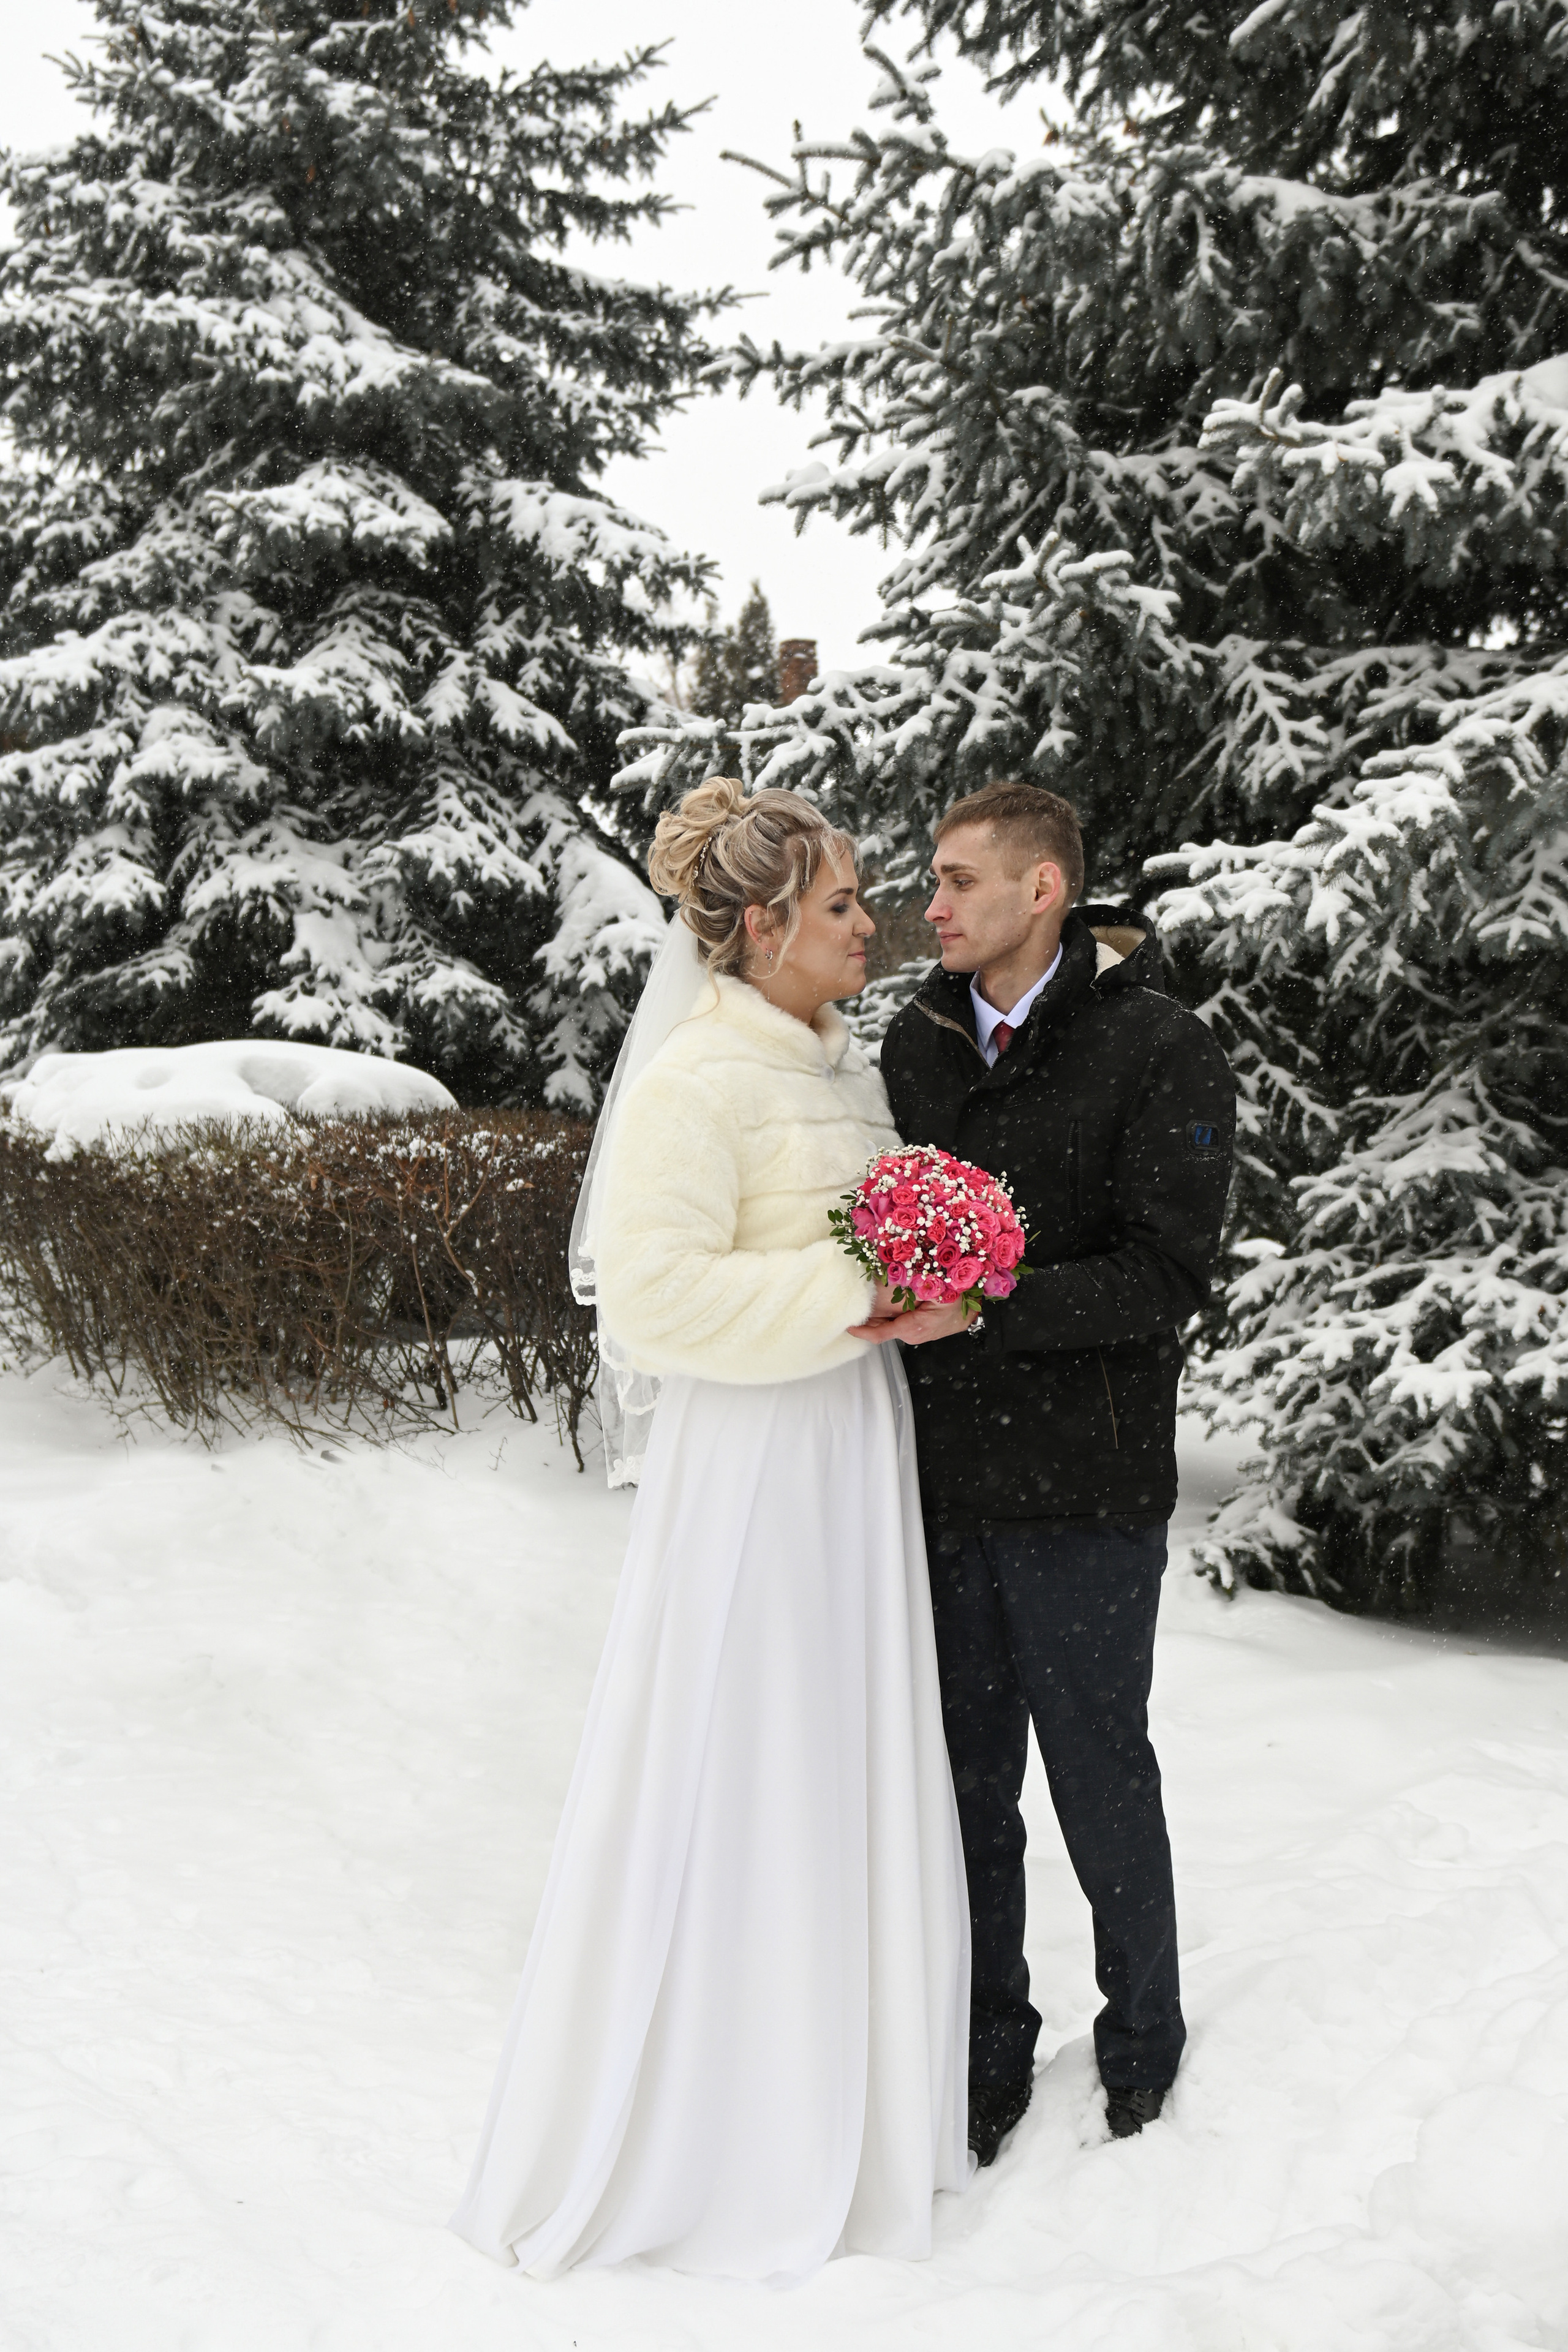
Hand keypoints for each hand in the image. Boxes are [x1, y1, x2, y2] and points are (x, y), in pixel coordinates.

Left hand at [848, 1292, 972, 1346]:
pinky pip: (898, 1323)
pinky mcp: (918, 1329)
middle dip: (865, 1319)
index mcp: (913, 1327)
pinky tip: (882, 1303)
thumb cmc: (958, 1296)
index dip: (860, 1330)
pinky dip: (888, 1314)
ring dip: (876, 1315)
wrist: (974, 1305)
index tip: (847, 1324)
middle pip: (880, 1330)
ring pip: (889, 1325)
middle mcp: (912, 1334)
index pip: (879, 1334)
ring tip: (863, 1302)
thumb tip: (884, 1280)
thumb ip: (909, 1284)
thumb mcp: (934, 1287)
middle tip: (851, 1306)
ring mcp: (915, 1333)